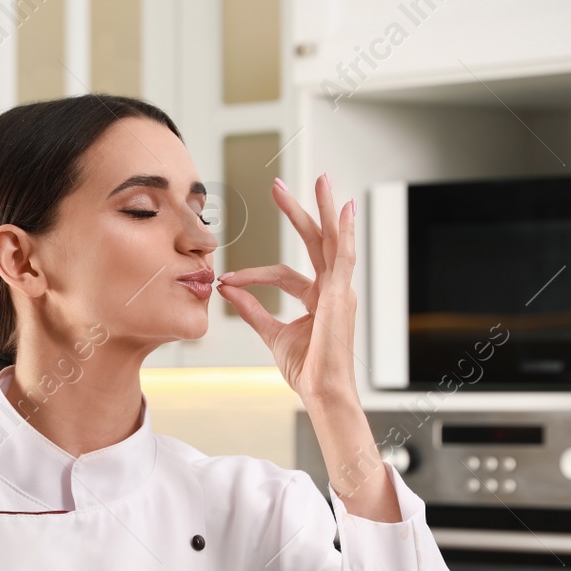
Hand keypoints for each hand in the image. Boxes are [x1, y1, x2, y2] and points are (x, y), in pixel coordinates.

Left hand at [216, 173, 357, 406]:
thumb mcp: (272, 334)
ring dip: (325, 208)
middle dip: (299, 211)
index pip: (283, 274)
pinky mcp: (342, 294)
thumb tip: (226, 288)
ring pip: (332, 240)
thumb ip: (252, 308)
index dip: (252, 275)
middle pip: (315, 242)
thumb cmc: (307, 370)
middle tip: (280, 185)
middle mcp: (333, 289)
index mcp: (319, 299)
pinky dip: (345, 231)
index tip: (225, 278)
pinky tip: (344, 210)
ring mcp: (341, 290)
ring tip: (320, 179)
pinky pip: (344, 256)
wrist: (323, 391)